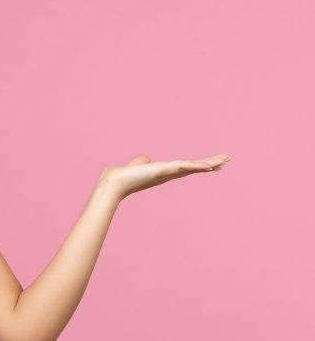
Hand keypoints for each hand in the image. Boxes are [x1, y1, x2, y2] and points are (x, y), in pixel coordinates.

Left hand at [100, 153, 230, 199]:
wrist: (114, 182)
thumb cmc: (123, 176)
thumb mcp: (136, 165)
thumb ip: (141, 162)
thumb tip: (144, 159)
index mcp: (165, 171)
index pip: (186, 167)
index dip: (199, 165)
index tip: (212, 163)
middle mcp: (169, 173)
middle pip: (194, 167)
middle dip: (210, 163)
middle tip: (227, 159)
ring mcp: (168, 172)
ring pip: (193, 166)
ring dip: (209, 162)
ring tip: (224, 159)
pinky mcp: (164, 169)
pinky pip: (184, 166)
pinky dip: (196, 165)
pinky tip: (209, 164)